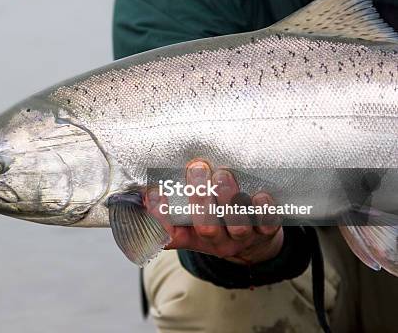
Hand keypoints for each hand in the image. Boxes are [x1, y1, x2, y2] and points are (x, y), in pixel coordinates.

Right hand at [144, 159, 283, 264]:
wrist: (255, 242)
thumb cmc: (216, 221)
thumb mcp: (189, 218)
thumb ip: (171, 202)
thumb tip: (143, 180)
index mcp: (192, 238)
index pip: (169, 234)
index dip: (160, 216)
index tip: (154, 191)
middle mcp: (216, 242)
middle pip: (206, 227)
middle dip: (201, 197)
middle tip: (197, 168)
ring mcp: (242, 238)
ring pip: (237, 225)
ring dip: (229, 198)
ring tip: (223, 175)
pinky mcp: (266, 233)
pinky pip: (267, 224)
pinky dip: (263, 209)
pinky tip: (259, 195)